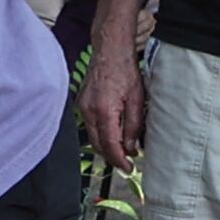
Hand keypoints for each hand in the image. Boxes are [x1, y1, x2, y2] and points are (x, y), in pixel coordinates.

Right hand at [77, 37, 145, 168]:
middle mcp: (89, 111)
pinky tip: (113, 134)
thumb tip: (131, 147)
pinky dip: (101, 134)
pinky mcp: (81, 104)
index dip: (119, 160)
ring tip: (122, 150)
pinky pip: (90, 126)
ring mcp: (82, 108)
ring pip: (93, 137)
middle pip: (98, 145)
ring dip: (107, 146)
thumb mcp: (138, 99)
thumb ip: (133, 126)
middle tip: (127, 163)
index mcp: (104, 111)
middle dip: (112, 157)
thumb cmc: (125, 70)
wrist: (110, 51)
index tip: (129, 168)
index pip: (109, 145)